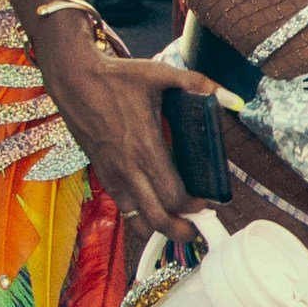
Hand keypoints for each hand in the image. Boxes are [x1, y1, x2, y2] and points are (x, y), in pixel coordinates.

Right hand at [35, 30, 219, 244]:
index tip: (207, 204)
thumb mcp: (160, 75)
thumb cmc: (116, 77)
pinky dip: (138, 216)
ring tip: (176, 227)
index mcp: (146, 147)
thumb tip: (233, 97)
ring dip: (158, 228)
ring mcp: (112, 174)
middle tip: (196, 231)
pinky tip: (152, 211)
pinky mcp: (101, 173)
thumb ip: (198, 85)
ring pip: (136, 218)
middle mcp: (128, 167)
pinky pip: (122, 207)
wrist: (74, 79)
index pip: (174, 195)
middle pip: (157, 217)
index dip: (194, 207)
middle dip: (180, 230)